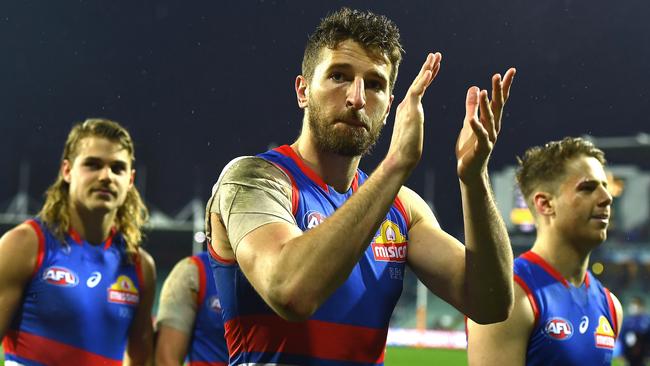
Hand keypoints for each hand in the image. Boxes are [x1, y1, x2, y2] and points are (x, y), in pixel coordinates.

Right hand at [386, 52, 441, 173]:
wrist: (402, 158)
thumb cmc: (406, 149)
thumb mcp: (410, 130)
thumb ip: (409, 119)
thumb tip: (409, 114)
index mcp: (408, 108)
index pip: (419, 88)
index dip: (427, 76)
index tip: (435, 66)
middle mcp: (406, 104)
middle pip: (418, 82)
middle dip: (428, 67)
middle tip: (436, 54)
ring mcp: (407, 107)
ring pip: (417, 83)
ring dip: (427, 69)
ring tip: (435, 56)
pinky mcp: (409, 111)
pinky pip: (416, 92)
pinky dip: (422, 81)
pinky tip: (429, 71)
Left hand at [456, 68, 515, 182]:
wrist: (469, 171)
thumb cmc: (470, 147)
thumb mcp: (469, 122)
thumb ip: (472, 106)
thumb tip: (476, 87)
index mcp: (491, 120)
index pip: (499, 100)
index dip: (504, 85)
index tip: (511, 70)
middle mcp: (494, 127)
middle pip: (497, 106)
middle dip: (498, 91)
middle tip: (498, 75)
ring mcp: (489, 138)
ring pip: (489, 119)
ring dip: (487, 105)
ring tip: (484, 91)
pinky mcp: (482, 148)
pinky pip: (480, 136)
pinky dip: (477, 127)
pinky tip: (472, 118)